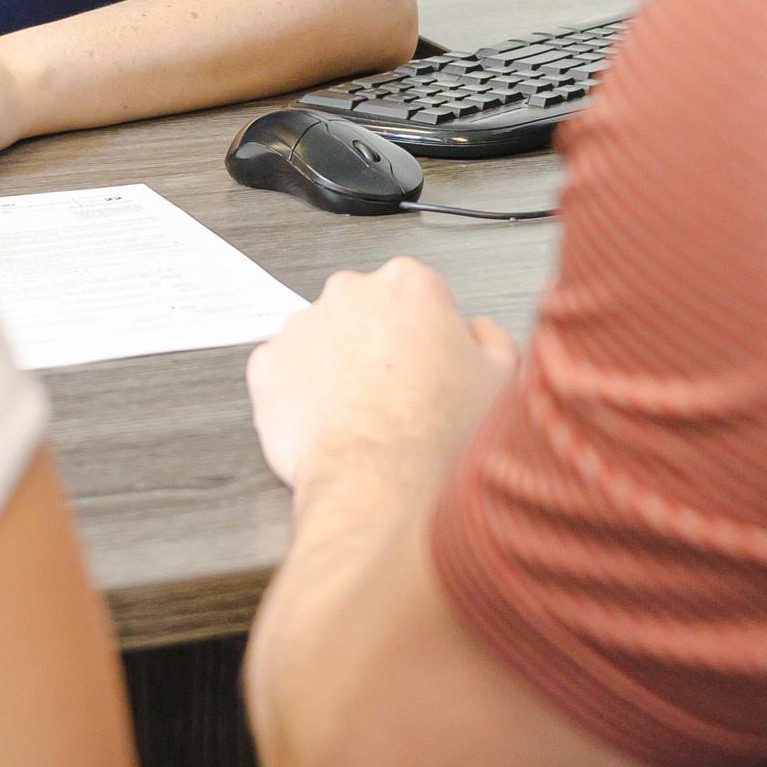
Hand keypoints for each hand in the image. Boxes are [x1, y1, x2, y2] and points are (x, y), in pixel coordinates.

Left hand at [246, 258, 517, 493]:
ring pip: (320, 339)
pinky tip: (327, 422)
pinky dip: (298, 393)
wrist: (381, 481)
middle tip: (395, 393)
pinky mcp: (267, 364)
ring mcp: (302, 325)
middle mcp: (351, 292)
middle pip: (363, 310)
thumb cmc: (437, 434)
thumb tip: (479, 333)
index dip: (424, 333)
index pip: (415, 294)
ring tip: (360, 414)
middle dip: (375, 344)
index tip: (426, 362)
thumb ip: (491, 340)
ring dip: (335, 366)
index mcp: (409, 285)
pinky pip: (283, 372)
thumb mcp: (500, 379)